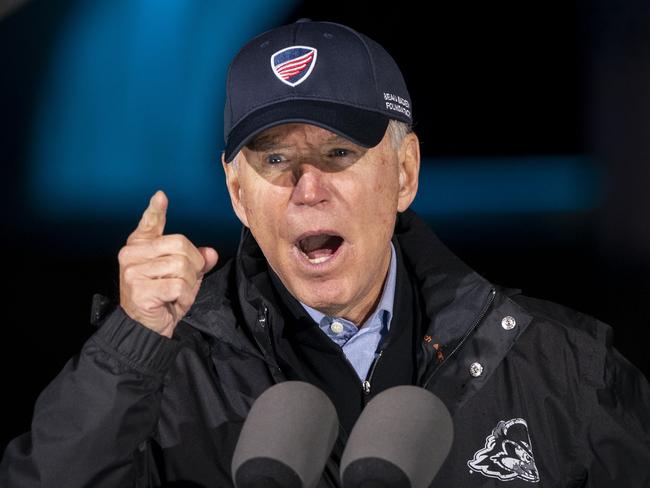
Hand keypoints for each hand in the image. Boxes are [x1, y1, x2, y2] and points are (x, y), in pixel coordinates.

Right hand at [118, 191, 218, 336]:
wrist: (145, 329)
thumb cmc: (162, 299)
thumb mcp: (182, 277)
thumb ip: (196, 261)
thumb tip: (211, 253)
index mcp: (139, 247)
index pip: (148, 224)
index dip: (155, 211)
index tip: (161, 197)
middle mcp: (131, 255)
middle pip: (180, 245)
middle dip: (194, 265)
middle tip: (185, 282)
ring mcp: (133, 272)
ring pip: (181, 266)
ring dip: (189, 284)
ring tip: (177, 294)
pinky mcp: (139, 290)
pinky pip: (178, 286)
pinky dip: (184, 297)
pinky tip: (172, 302)